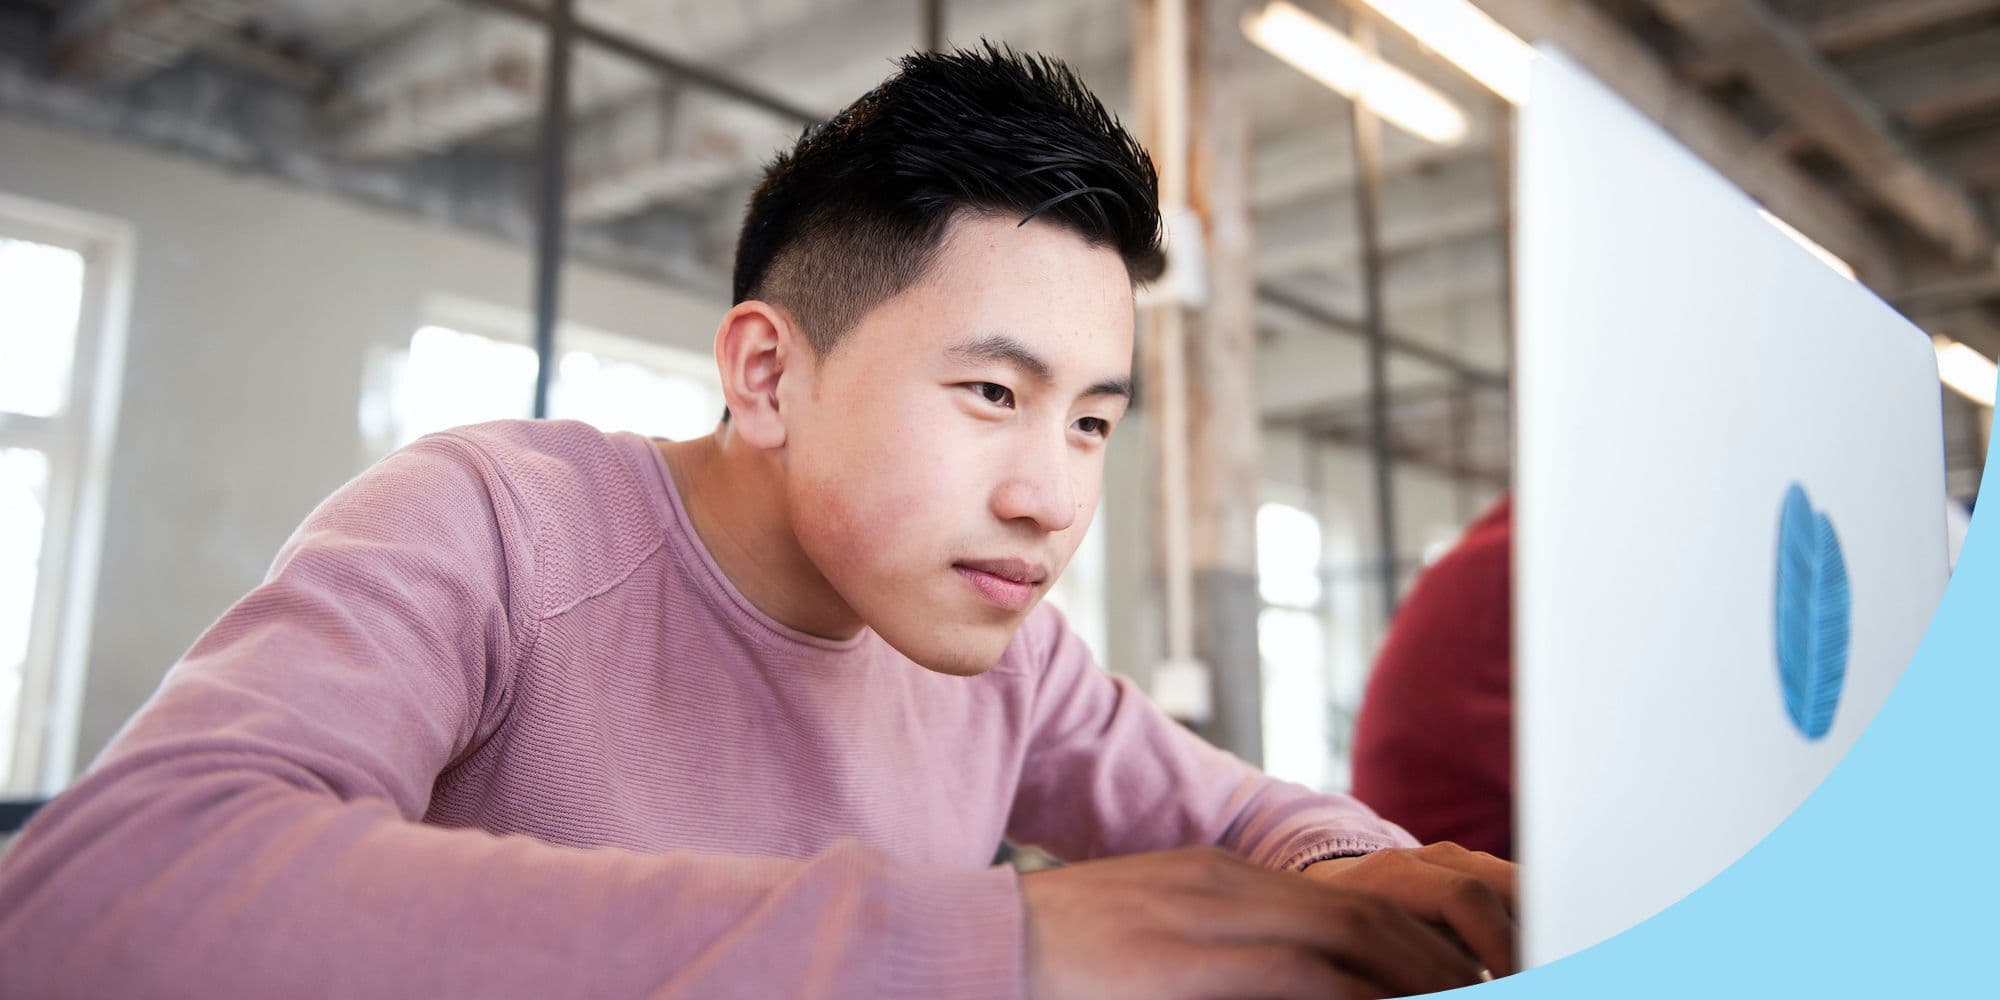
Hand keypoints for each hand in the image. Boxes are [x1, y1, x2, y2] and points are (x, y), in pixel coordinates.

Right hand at [1018, 846, 1487, 998]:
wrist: (973, 946)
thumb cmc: (1058, 961)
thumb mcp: (1153, 941)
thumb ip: (1221, 954)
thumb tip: (1289, 977)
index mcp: (1218, 882)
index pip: (1348, 906)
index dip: (1416, 945)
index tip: (1460, 978)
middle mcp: (1229, 888)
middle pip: (1371, 916)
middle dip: (1440, 959)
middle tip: (1495, 985)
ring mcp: (1216, 918)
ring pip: (1360, 942)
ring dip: (1424, 975)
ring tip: (1476, 993)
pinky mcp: (1202, 958)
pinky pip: (1315, 978)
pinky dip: (1368, 994)